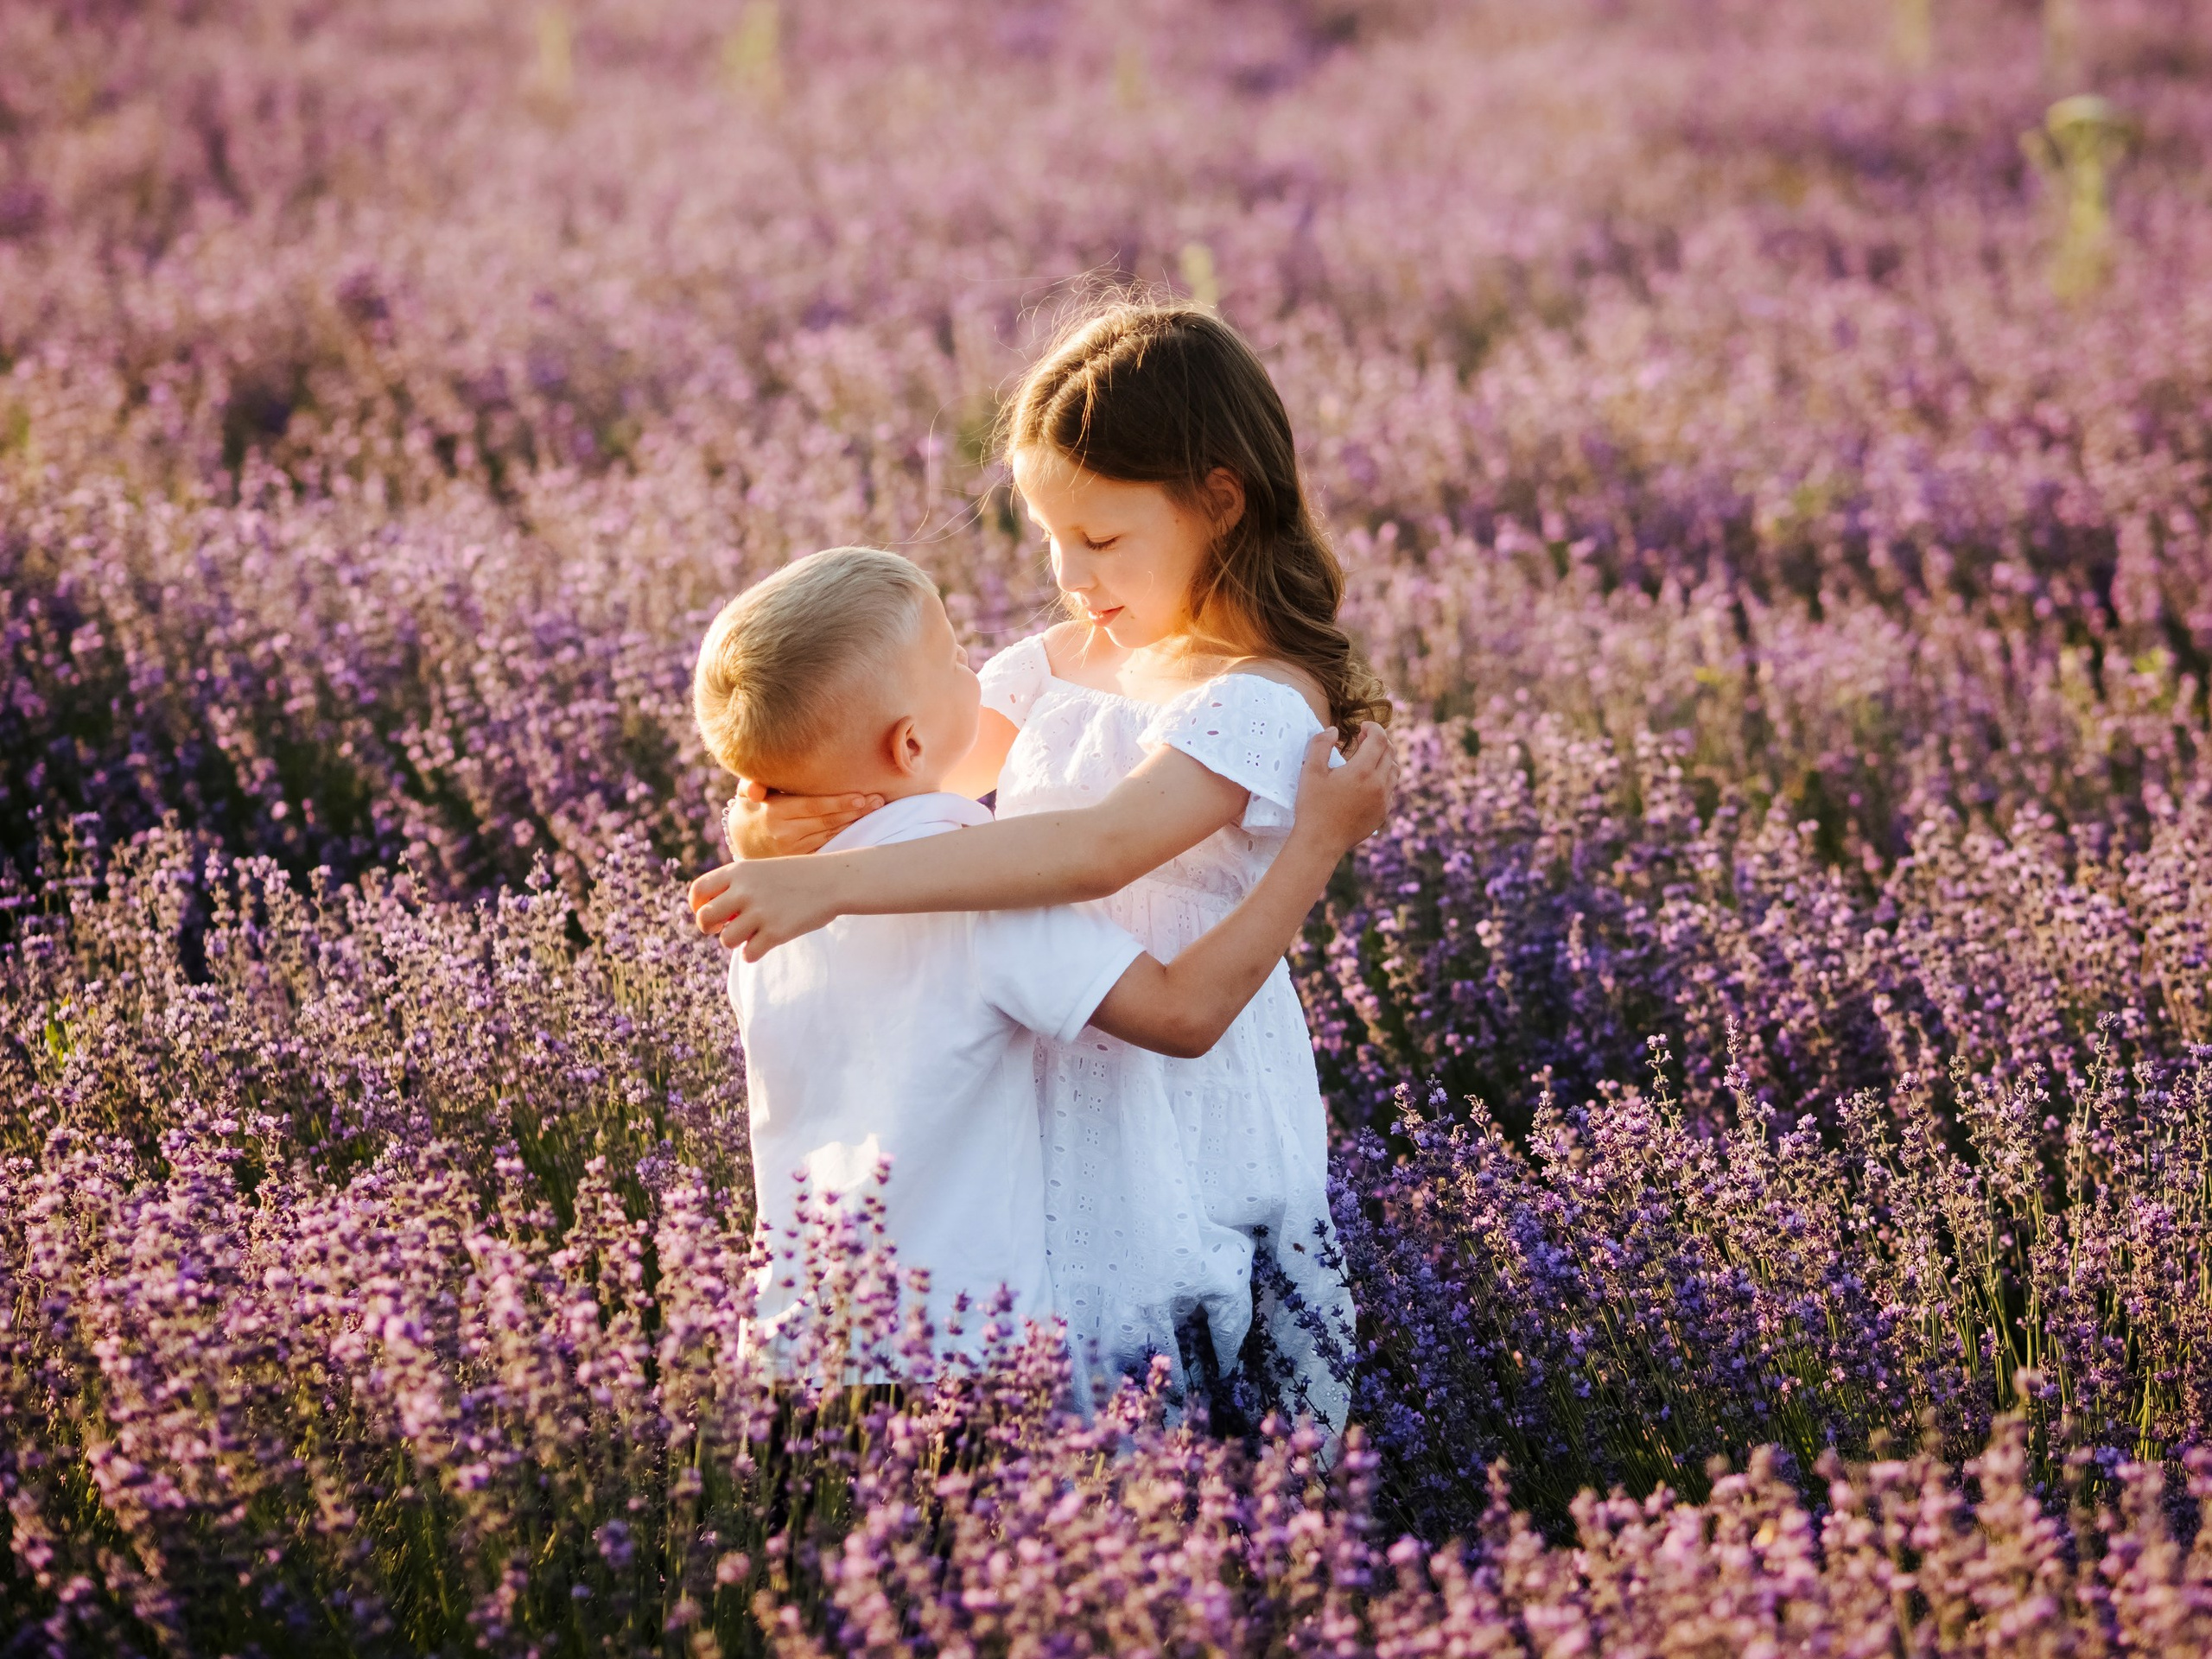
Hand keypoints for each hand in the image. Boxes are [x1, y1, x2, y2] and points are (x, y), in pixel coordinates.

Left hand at [688, 855, 839, 959]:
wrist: (833, 881)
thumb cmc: (795, 876)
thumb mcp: (760, 870)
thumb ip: (735, 887)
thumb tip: (710, 916)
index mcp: (739, 871)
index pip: (698, 890)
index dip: (697, 906)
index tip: (706, 911)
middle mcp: (745, 891)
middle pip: (704, 918)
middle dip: (709, 927)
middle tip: (721, 928)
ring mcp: (760, 912)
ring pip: (726, 940)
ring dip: (735, 941)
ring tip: (751, 934)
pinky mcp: (776, 933)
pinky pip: (748, 954)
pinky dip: (753, 952)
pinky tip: (765, 943)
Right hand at [721, 779, 882, 858]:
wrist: (742, 844)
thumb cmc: (751, 811)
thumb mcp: (745, 796)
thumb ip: (750, 785)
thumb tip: (754, 791)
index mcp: (774, 813)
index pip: (813, 806)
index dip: (838, 802)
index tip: (860, 796)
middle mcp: (785, 833)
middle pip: (827, 820)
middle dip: (855, 811)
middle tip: (878, 800)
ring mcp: (794, 850)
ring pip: (831, 834)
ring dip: (854, 822)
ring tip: (876, 809)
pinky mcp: (800, 859)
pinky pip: (827, 845)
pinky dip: (844, 835)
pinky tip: (861, 825)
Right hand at [1290, 723, 1395, 854]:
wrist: (1320, 842)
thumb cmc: (1313, 806)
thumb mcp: (1310, 772)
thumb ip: (1320, 745)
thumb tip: (1333, 730)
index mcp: (1361, 771)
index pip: (1379, 739)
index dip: (1373, 727)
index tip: (1362, 727)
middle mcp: (1378, 784)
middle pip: (1390, 752)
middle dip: (1379, 740)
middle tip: (1363, 739)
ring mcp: (1383, 800)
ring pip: (1394, 770)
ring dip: (1384, 758)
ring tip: (1368, 758)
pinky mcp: (1383, 813)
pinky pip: (1391, 789)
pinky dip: (1384, 778)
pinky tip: (1368, 781)